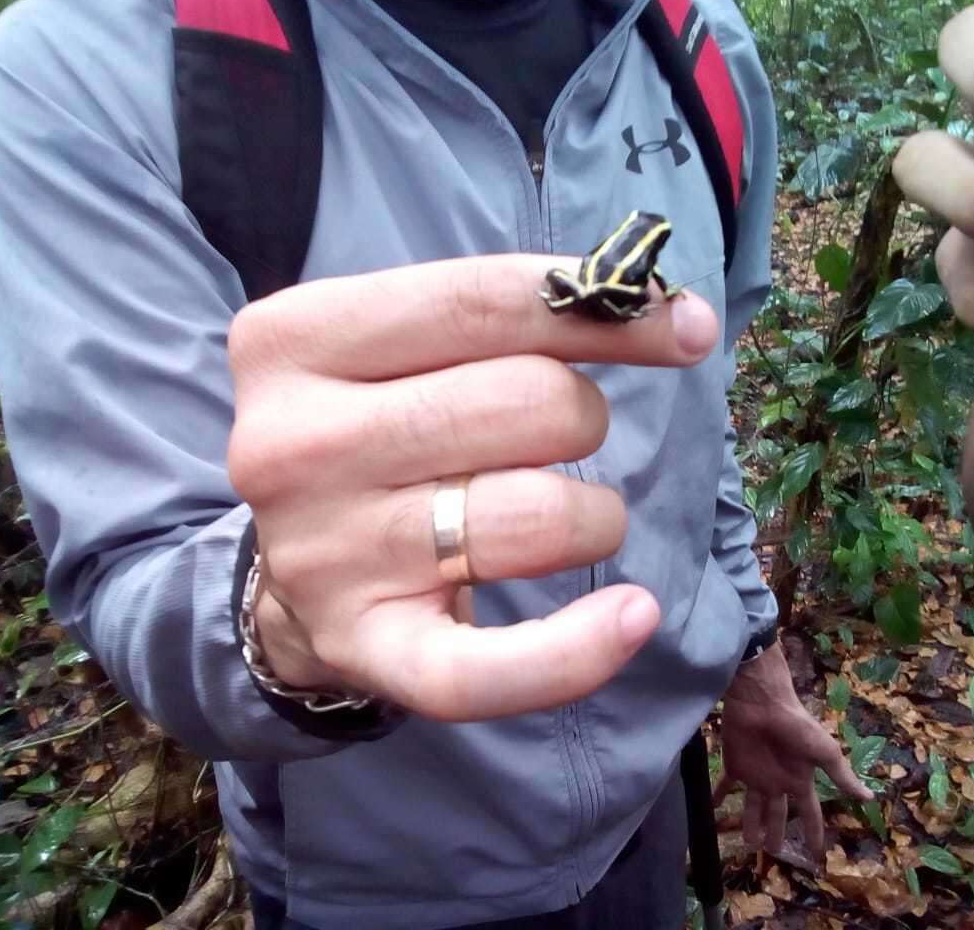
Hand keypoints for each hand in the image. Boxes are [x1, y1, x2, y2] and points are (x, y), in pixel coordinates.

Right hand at [227, 255, 718, 721]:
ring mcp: (324, 556)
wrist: (285, 566)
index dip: (608, 311)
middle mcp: (293, 446)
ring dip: (592, 517)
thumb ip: (508, 313)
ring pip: (539, 517)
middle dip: (581, 417)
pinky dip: (577, 652)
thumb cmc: (373, 429)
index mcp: (297, 340)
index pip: (485, 303)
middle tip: (551, 441)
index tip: (688, 327)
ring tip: (562, 519)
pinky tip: (631, 618)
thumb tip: (674, 311)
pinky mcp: (363, 650)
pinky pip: (486, 671)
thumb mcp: (399, 347)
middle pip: (531, 404)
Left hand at [715, 643, 871, 859]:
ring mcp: (757, 774)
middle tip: (772, 853)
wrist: (763, 702)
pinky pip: (726, 785)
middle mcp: (779, 782)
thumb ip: (842, 776)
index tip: (816, 855)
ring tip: (748, 844)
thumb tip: (869, 797)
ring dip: (750, 824)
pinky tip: (714, 808)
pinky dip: (720, 796)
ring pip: (753, 807)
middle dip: (777, 834)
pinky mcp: (736, 764)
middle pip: (778, 814)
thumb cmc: (796, 726)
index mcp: (801, 781)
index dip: (813, 833)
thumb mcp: (825, 752)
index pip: (810, 813)